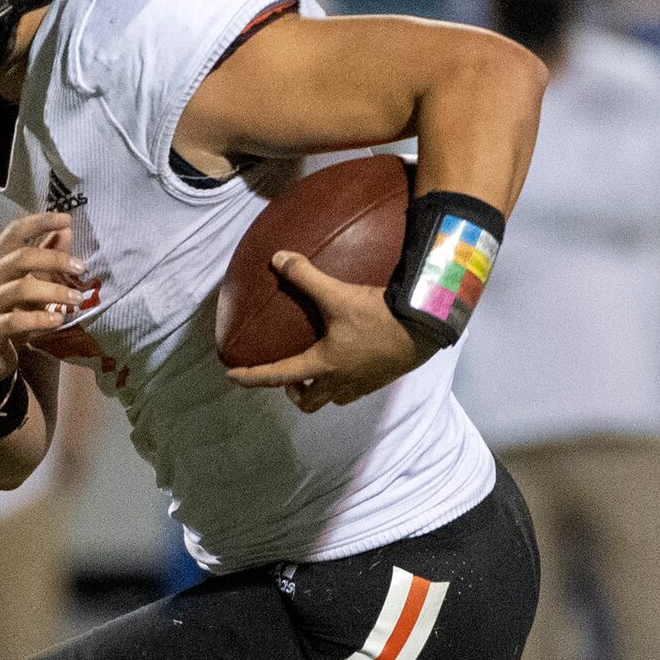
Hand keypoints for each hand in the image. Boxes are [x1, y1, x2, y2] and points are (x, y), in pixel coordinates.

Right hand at [0, 211, 85, 383]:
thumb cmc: (4, 313)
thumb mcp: (24, 284)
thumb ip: (43, 258)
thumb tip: (67, 231)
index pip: (13, 233)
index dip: (39, 222)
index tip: (66, 218)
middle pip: (19, 258)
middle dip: (54, 259)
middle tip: (81, 267)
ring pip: (19, 289)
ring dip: (53, 291)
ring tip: (76, 299)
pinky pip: (13, 322)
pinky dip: (39, 319)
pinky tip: (57, 320)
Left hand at [224, 251, 428, 412]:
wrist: (426, 328)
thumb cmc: (380, 316)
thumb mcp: (338, 294)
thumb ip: (306, 277)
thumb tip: (277, 258)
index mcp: (323, 365)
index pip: (277, 376)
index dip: (251, 377)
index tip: (232, 377)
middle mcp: (340, 381)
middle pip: (308, 402)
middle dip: (293, 392)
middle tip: (288, 377)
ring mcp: (364, 384)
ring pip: (333, 399)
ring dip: (320, 390)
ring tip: (317, 369)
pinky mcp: (383, 379)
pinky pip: (355, 389)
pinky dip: (344, 381)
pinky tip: (350, 358)